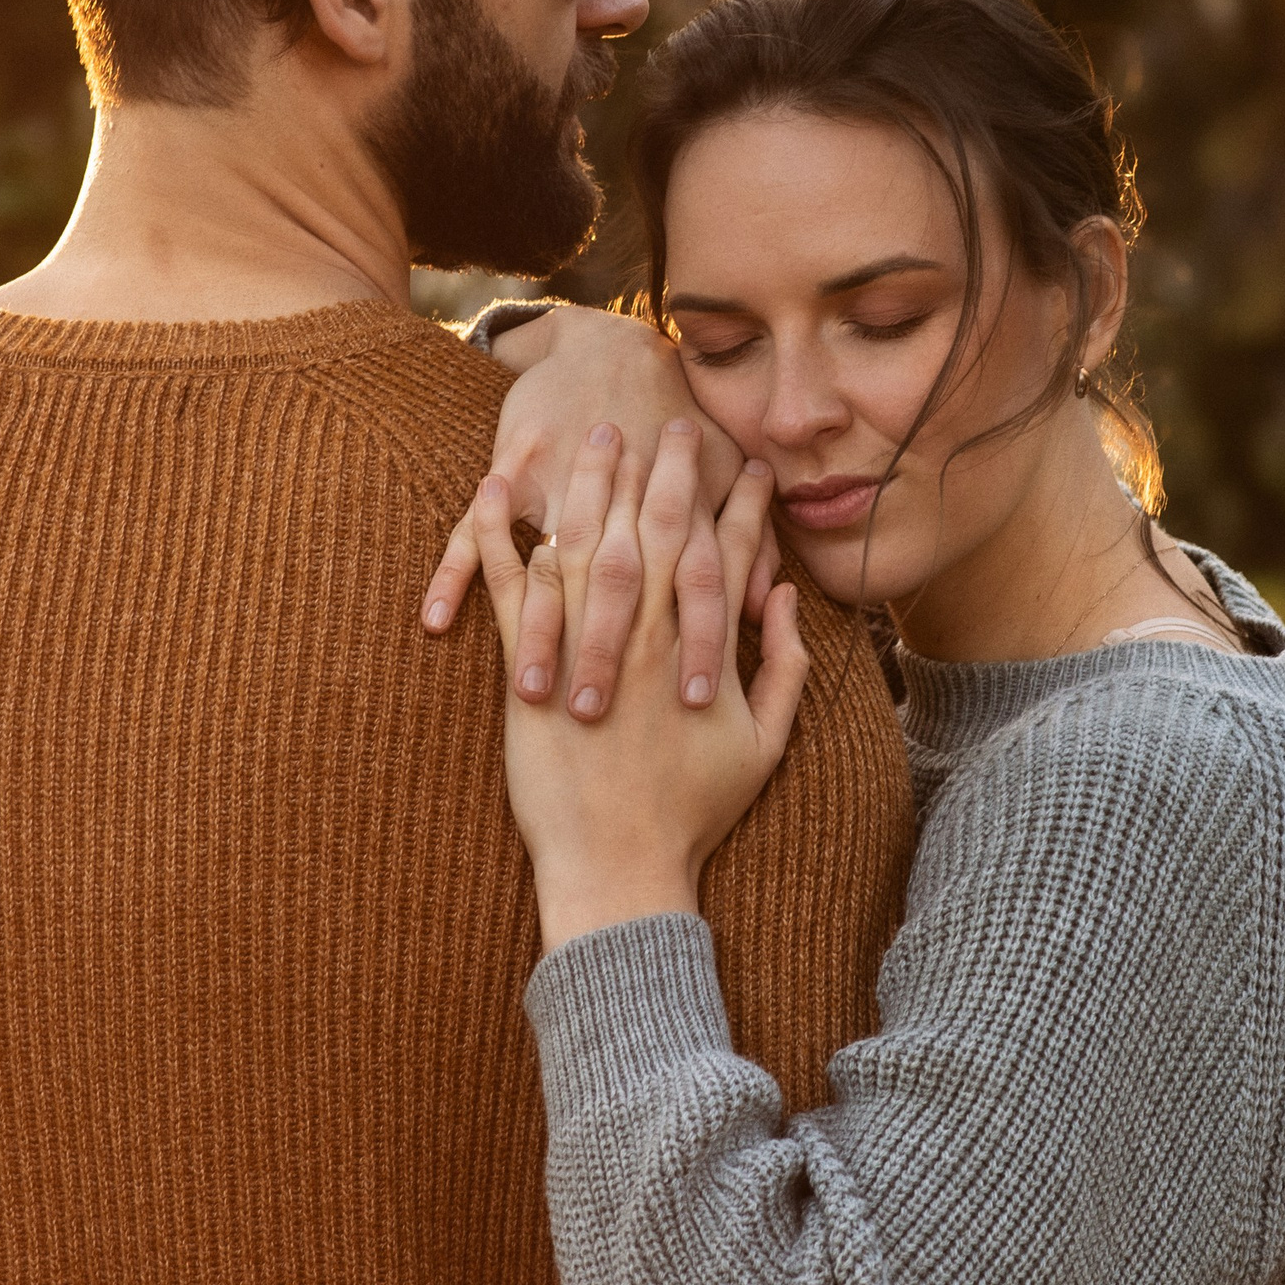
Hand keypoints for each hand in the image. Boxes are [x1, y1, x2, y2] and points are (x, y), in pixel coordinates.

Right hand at [422, 306, 779, 717]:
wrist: (610, 344)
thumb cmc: (677, 422)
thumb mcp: (723, 476)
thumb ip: (744, 545)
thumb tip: (766, 606)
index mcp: (675, 508)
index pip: (695, 585)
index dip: (698, 642)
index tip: (696, 702)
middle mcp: (620, 500)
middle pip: (619, 588)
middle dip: (610, 655)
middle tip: (603, 717)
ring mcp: (559, 489)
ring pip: (548, 569)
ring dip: (542, 630)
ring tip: (535, 693)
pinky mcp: (510, 475)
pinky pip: (471, 533)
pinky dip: (453, 573)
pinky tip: (435, 622)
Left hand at [476, 419, 808, 947]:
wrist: (617, 864)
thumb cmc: (694, 811)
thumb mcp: (765, 745)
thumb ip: (785, 668)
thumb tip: (786, 601)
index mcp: (702, 647)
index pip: (729, 553)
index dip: (742, 502)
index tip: (749, 462)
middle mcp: (646, 633)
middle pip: (660, 527)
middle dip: (670, 468)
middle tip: (674, 420)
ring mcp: (583, 644)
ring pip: (587, 539)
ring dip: (591, 481)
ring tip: (596, 432)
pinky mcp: (527, 667)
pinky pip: (509, 585)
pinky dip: (501, 534)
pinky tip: (498, 489)